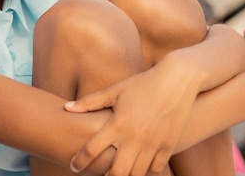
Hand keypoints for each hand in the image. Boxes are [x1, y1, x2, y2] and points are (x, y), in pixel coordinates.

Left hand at [65, 55, 201, 175]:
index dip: (80, 161)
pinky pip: (155, 168)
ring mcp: (153, 144)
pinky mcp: (169, 145)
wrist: (178, 79)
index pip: (92, 149)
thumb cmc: (143, 83)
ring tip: (118, 170)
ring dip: (126, 175)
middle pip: (116, 172)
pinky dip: (146, 169)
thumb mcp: (116, 90)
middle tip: (100, 173)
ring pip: (136, 174)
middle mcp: (135, 137)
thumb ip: (90, 102)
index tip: (74, 165)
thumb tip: (67, 107)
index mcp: (118, 123)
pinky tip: (140, 165)